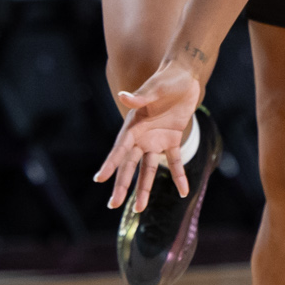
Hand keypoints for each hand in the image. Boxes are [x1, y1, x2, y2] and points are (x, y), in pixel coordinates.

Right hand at [98, 56, 207, 210]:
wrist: (184, 75)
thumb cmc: (167, 78)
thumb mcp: (155, 87)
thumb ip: (141, 95)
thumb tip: (124, 95)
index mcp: (133, 125)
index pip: (119, 149)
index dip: (110, 164)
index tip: (100, 179)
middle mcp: (141, 136)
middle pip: (129, 165)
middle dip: (121, 184)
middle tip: (113, 204)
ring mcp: (156, 140)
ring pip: (148, 169)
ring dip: (145, 188)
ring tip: (140, 208)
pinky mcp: (172, 140)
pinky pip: (175, 162)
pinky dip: (179, 176)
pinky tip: (183, 191)